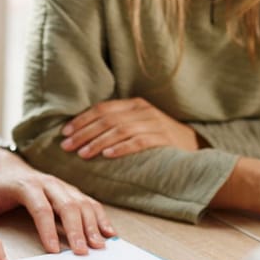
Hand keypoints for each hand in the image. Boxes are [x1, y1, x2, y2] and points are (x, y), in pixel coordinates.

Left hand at [0, 147, 115, 254]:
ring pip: (82, 203)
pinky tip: (109, 233)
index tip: (54, 251)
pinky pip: (90, 202)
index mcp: (27, 186)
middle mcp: (49, 183)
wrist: (7, 167)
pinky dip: (101, 217)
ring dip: (92, 225)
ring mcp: (63, 186)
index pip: (41, 209)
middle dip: (76, 230)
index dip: (48, 230)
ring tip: (98, 246)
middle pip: (67, 205)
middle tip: (82, 252)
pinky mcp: (71, 190)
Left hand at [60, 97, 199, 158]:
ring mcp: (155, 124)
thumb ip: (117, 124)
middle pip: (107, 120)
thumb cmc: (159, 137)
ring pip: (120, 131)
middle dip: (84, 133)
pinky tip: (108, 155)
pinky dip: (122, 148)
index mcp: (134, 104)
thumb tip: (83, 133)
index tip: (65, 133)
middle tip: (67, 147)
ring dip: (98, 142)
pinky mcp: (163, 140)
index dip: (82, 120)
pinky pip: (139, 142)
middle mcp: (143, 111)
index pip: (102, 109)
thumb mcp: (139, 124)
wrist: (194, 145)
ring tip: (83, 154)